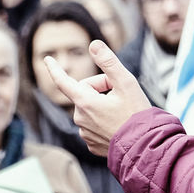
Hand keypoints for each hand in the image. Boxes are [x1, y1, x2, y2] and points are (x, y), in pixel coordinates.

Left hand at [44, 40, 152, 157]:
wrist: (146, 147)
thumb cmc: (136, 114)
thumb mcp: (126, 82)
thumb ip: (108, 61)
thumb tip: (94, 45)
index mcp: (85, 102)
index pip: (63, 81)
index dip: (55, 69)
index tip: (47, 59)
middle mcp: (80, 119)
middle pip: (85, 92)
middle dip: (100, 88)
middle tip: (120, 92)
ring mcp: (85, 133)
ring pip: (90, 109)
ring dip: (102, 104)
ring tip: (122, 110)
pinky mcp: (93, 144)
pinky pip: (94, 125)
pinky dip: (104, 120)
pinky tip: (119, 124)